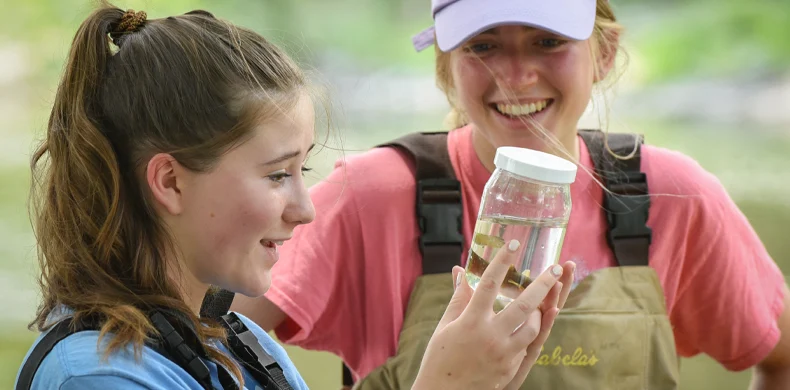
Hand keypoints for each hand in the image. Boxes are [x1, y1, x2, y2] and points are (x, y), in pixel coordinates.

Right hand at [412, 239, 566, 389]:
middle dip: (543, 284)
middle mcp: (490, 336)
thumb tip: (461, 271)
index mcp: (471, 321)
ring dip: (540, 312)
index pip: (489, 283)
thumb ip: (459, 297)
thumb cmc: (439, 358)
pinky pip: (527, 347)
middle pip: (523, 305)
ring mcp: (503, 354)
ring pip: (532, 328)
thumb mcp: (446, 325)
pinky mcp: (510, 369)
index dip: (502, 261)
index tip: (514, 244)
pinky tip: (531, 326)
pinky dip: (530, 334)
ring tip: (543, 301)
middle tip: (556, 267)